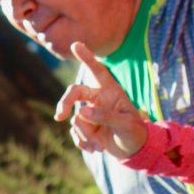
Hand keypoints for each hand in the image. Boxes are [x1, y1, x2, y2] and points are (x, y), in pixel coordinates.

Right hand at [54, 42, 148, 158]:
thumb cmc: (135, 133)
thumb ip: (106, 116)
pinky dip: (82, 142)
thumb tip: (81, 111)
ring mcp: (89, 112)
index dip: (87, 58)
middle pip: (74, 92)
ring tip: (100, 147)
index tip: (76, 44)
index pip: (98, 71)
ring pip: (75, 118)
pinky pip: (74, 132)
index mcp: (111, 91)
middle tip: (59, 116)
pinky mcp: (84, 126)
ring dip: (84, 134)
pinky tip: (94, 149)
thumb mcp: (127, 125)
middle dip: (64, 103)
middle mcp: (98, 98)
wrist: (133, 150)